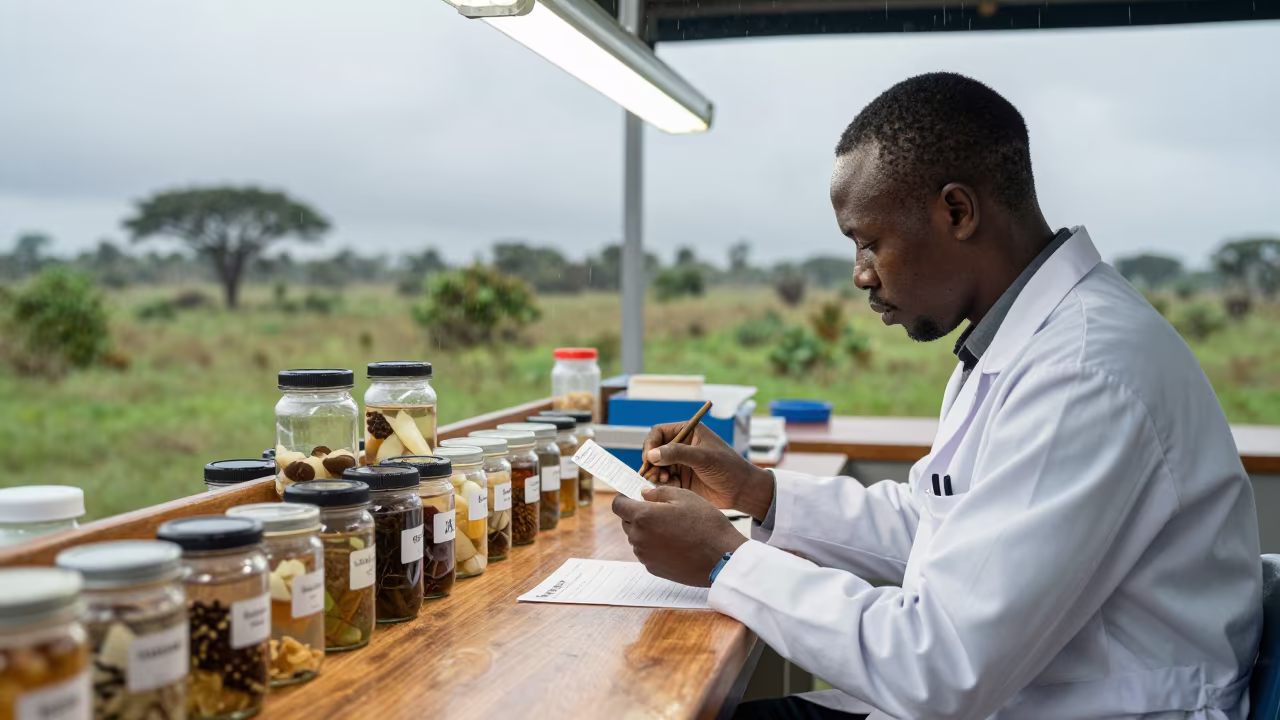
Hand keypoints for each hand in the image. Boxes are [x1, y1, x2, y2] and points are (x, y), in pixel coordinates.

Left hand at [613, 486, 747, 586]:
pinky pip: (647, 552)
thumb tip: (643, 493)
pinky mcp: (654, 569)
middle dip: (638, 514)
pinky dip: (655, 546)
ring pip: (637, 538)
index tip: (634, 496)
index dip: (624, 498)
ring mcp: (645, 556)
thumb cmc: (705, 524)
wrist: (721, 557)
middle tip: (660, 510)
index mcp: (643, 517)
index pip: (618, 505)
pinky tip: (675, 543)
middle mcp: (639, 538)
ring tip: (672, 528)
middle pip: (627, 522)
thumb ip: (658, 492)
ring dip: (647, 530)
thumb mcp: (684, 497)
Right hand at [642, 423, 774, 519]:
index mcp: (688, 432)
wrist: (742, 491)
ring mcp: (680, 464)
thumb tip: (652, 454)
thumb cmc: (728, 467)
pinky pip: (663, 481)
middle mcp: (681, 447)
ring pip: (656, 467)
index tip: (648, 457)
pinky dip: (662, 484)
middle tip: (655, 473)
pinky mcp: (681, 480)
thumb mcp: (703, 457)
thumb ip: (677, 453)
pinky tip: (671, 487)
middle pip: (654, 451)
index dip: (651, 444)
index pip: (659, 432)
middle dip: (651, 462)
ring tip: (664, 480)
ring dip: (655, 474)